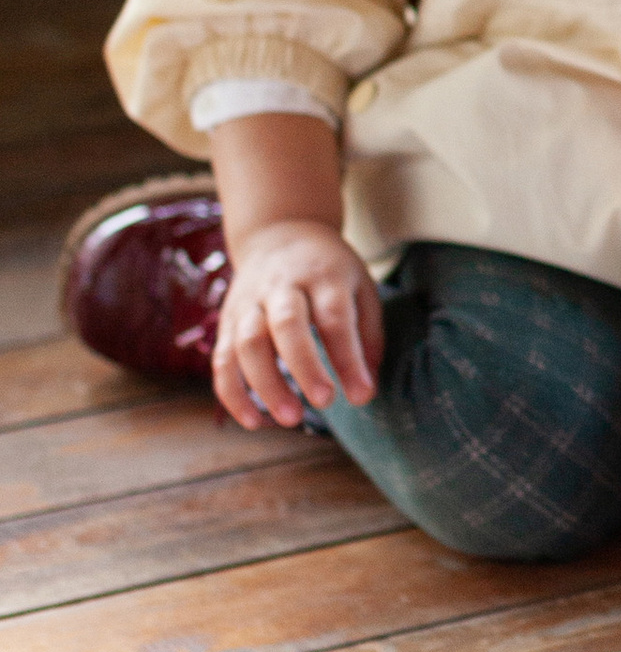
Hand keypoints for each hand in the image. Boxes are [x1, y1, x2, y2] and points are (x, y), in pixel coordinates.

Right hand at [213, 219, 381, 432]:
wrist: (280, 231)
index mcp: (323, 275)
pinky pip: (222, 359)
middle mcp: (282, 285)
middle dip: (304, 367)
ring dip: (266, 385)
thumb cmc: (328, 270)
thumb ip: (367, 334)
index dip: (347, 359)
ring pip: (247, 343)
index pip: (335, 318)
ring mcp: (249, 302)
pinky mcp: (227, 320)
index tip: (362, 396)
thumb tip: (365, 389)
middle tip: (324, 403)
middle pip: (287, 325)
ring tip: (290, 419)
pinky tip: (253, 421)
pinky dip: (233, 393)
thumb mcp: (360, 285)